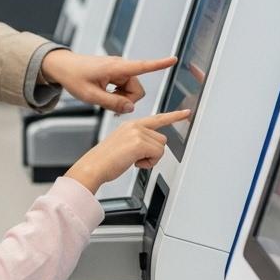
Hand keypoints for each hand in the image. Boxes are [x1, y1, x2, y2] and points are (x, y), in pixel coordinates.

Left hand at [41, 50, 177, 113]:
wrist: (62, 66)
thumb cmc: (73, 77)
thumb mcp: (90, 95)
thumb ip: (112, 103)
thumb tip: (130, 109)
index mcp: (116, 68)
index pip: (142, 66)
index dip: (159, 64)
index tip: (173, 59)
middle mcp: (120, 67)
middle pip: (137, 90)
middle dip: (127, 101)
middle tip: (108, 105)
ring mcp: (118, 70)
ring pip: (131, 91)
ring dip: (121, 99)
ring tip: (103, 99)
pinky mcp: (115, 74)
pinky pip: (124, 89)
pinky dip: (117, 95)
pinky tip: (105, 97)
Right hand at [66, 109, 188, 192]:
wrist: (94, 167)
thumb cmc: (105, 160)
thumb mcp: (123, 145)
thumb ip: (139, 141)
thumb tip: (153, 149)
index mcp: (130, 125)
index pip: (157, 118)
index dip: (173, 116)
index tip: (186, 112)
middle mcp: (134, 125)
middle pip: (161, 139)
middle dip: (153, 152)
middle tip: (136, 158)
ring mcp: (137, 133)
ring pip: (161, 147)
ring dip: (151, 158)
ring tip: (133, 160)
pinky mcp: (139, 142)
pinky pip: (157, 154)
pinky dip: (149, 163)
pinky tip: (134, 163)